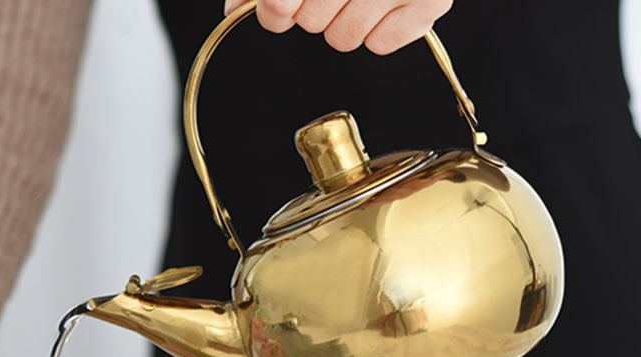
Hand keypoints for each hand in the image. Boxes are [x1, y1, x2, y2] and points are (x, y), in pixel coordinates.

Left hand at [225, 0, 452, 54]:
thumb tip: (234, 7)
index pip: (282, 5)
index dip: (276, 5)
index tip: (279, 1)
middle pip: (310, 22)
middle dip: (311, 9)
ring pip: (342, 39)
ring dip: (343, 22)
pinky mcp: (431, 1)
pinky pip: (379, 44)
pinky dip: (378, 30)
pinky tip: (384, 0)